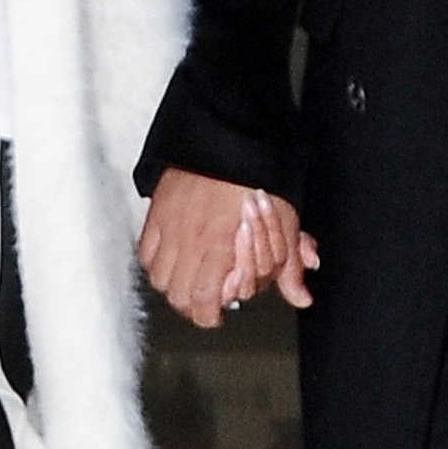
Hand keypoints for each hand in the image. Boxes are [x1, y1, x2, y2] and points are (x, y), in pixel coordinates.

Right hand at [139, 170, 319, 329]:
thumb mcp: (284, 222)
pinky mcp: (157, 212)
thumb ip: (289, 265)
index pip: (202, 301)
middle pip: (177, 296)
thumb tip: (301, 298)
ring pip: (159, 278)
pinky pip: (146, 251)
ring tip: (189, 281)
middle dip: (191, 305)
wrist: (229, 133)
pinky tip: (172, 258)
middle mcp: (190, 241)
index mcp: (220, 246)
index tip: (215, 315)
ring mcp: (169, 227)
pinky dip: (156, 262)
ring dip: (173, 285)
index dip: (208, 315)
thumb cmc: (258, 173)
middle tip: (205, 302)